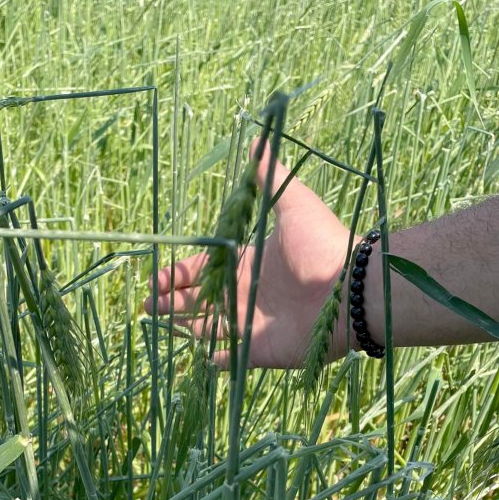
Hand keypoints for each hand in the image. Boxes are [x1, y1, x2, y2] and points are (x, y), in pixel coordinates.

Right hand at [145, 139, 355, 368]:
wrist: (351, 288)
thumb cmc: (322, 245)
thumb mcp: (294, 203)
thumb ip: (270, 177)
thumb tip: (256, 141)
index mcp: (249, 263)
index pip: (203, 270)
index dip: (177, 274)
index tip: (155, 277)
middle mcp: (247, 294)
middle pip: (198, 300)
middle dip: (170, 301)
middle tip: (147, 304)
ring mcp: (253, 325)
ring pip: (207, 328)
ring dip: (183, 326)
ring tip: (156, 321)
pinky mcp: (260, 351)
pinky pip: (232, 358)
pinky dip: (217, 358)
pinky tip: (201, 356)